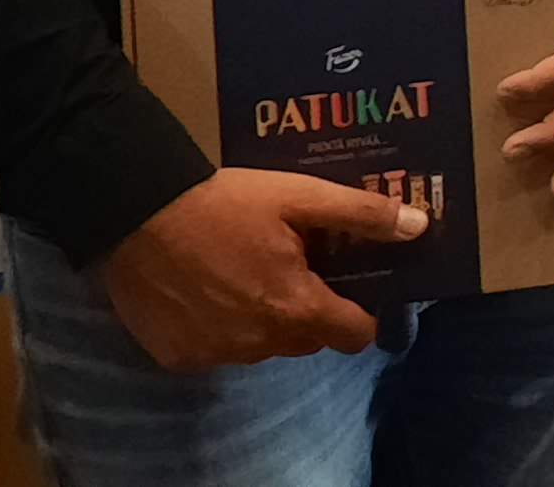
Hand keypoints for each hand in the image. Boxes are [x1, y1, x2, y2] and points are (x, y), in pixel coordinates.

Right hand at [96, 168, 420, 370]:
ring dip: (264, 319)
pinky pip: (216, 349)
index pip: (354, 334)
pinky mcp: (176, 357)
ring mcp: (215, 354)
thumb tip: (419, 226)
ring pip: (261, 346)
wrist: (134, 213)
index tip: (353, 288)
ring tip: (247, 272)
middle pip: (307, 339)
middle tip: (295, 267)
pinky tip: (208, 289)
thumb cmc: (223, 203)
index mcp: (296, 308)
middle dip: (310, 310)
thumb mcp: (299, 196)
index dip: (361, 312)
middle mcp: (259, 343)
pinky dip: (219, 327)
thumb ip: (362, 213)